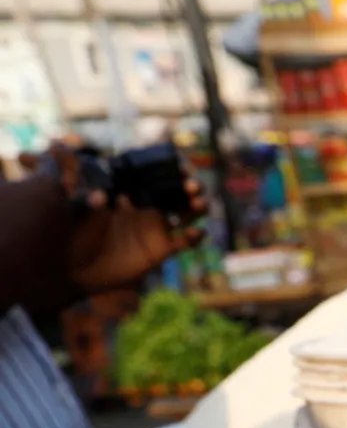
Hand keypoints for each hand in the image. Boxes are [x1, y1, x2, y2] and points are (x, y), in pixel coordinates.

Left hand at [44, 143, 203, 295]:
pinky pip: (184, 242)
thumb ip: (73, 182)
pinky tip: (195, 233)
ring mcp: (155, 228)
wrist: (70, 268)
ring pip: (187, 213)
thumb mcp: (66, 202)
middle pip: (177, 192)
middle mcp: (145, 207)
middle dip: (189, 186)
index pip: (155, 175)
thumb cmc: (68, 233)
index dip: (171, 169)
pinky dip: (194, 237)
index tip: (180, 165)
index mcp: (128, 191)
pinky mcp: (160, 250)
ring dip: (197, 207)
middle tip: (192, 184)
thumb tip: (69, 159)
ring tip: (199, 203)